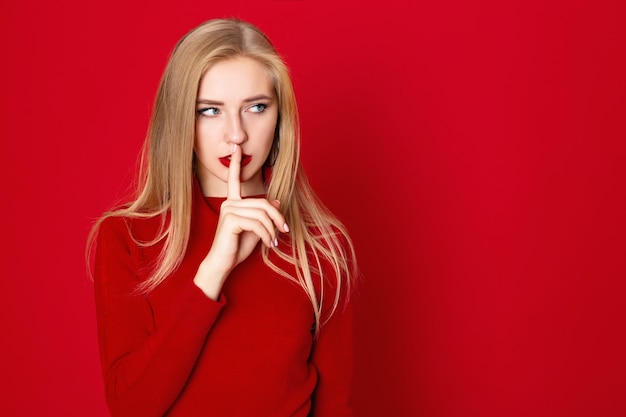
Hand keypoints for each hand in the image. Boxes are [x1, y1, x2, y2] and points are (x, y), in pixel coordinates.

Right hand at [193, 144, 288, 298]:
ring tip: (274, 242)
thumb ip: (264, 215)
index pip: (234, 179)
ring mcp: (229, 210)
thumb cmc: (236, 248)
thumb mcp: (256, 230)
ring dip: (272, 229)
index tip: (236, 147)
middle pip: (263, 203)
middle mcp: (229, 202)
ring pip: (262, 214)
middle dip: (277, 217)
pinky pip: (257, 223)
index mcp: (233, 202)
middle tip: (284, 231)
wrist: (223, 264)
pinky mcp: (231, 220)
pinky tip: (268, 244)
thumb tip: (276, 200)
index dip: (236, 163)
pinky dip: (266, 235)